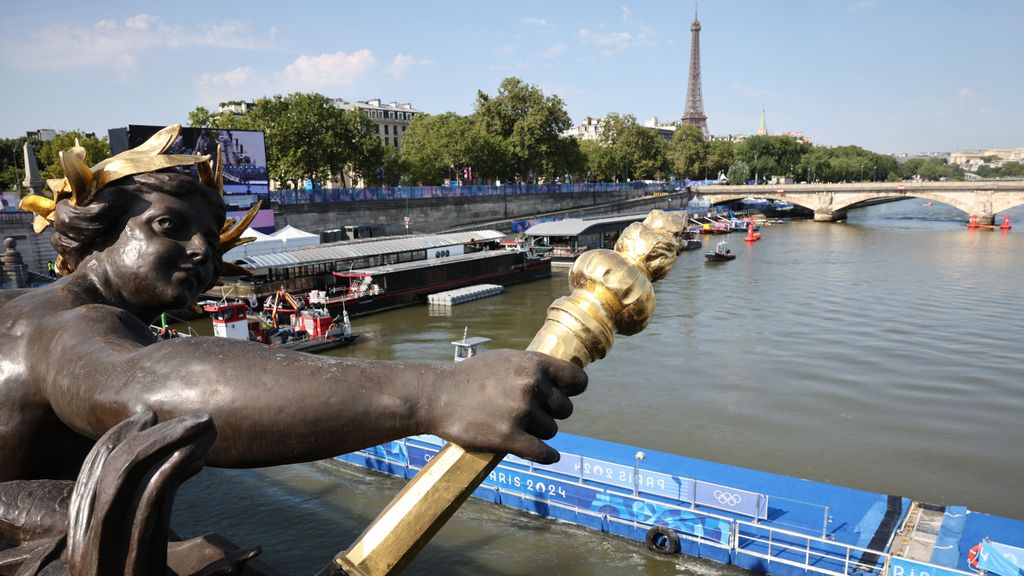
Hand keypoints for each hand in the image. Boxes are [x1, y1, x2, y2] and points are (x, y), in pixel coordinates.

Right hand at [422, 350, 586, 463]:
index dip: (573, 390)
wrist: (435, 396)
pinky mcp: (508, 437)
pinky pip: (542, 453)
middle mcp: (530, 385)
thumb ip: (532, 368)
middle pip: (564, 410)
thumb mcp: (504, 360)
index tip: (567, 396)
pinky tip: (549, 457)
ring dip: (538, 432)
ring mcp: (520, 412)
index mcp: (532, 363)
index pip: (576, 380)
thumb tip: (562, 379)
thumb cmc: (469, 377)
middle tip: (530, 414)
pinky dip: (547, 457)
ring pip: (550, 431)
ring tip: (515, 426)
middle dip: (551, 414)